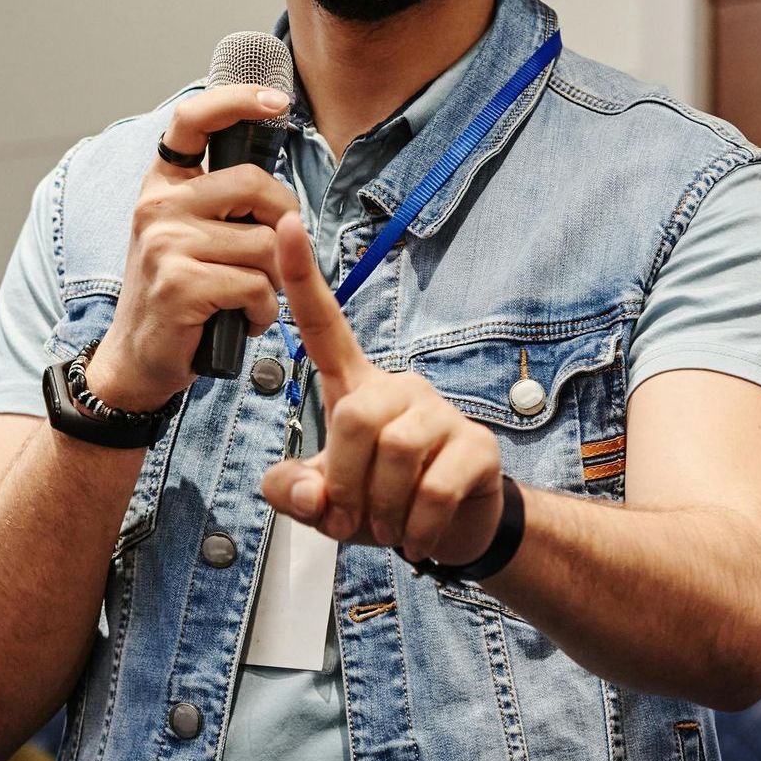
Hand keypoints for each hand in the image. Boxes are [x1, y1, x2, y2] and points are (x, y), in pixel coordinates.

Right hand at [82, 82, 298, 413]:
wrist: (137, 358)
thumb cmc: (177, 294)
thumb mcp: (188, 235)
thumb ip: (223, 204)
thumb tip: (282, 195)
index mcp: (162, 184)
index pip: (192, 119)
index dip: (237, 100)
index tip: (278, 103)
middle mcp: (157, 205)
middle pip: (254, 185)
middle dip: (285, 222)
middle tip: (276, 256)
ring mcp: (165, 242)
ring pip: (266, 245)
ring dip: (273, 281)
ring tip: (247, 298)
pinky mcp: (179, 283)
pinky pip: (257, 286)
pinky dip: (263, 311)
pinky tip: (241, 320)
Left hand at [259, 212, 505, 565]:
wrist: (455, 530)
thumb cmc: (383, 502)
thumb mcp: (325, 504)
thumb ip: (296, 495)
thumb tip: (304, 494)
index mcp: (354, 388)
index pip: (323, 325)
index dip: (302, 277)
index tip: (284, 223)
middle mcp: (398, 388)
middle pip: (354, 417)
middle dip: (343, 481)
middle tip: (352, 518)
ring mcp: (440, 413)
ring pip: (394, 452)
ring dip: (380, 509)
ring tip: (386, 527)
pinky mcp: (476, 447)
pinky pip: (432, 488)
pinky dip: (414, 526)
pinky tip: (415, 536)